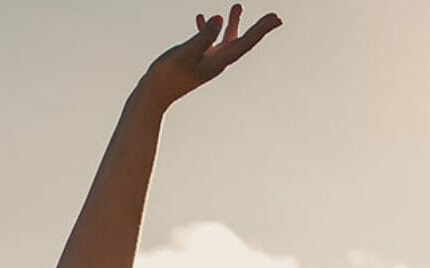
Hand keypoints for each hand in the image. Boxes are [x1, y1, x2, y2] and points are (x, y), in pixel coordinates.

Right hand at [137, 5, 281, 109]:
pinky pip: (207, 42)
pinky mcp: (196, 62)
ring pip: (226, 40)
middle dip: (258, 29)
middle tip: (275, 17)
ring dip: (233, 24)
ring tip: (237, 6)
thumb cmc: (168, 75)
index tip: (276, 19)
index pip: (245, 42)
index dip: (262, 29)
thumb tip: (219, 19)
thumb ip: (203, 35)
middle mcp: (217, 63)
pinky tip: (202, 17)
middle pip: (242, 42)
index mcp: (218, 61)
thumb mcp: (186, 52)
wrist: (153, 96)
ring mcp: (206, 63)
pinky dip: (209, 29)